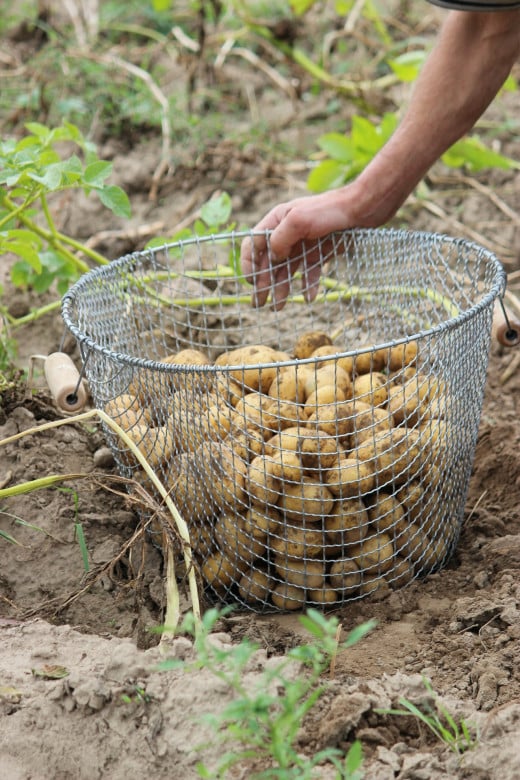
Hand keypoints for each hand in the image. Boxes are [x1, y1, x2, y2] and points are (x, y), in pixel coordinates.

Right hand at [240, 189, 359, 309]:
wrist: (362, 209)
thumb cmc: (330, 209)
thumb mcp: (299, 221)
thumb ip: (280, 239)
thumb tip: (272, 257)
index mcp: (276, 221)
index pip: (254, 244)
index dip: (249, 263)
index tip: (251, 282)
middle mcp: (287, 233)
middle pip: (269, 262)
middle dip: (263, 283)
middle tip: (258, 304)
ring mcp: (303, 244)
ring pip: (287, 270)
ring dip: (281, 288)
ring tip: (278, 308)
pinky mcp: (319, 253)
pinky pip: (309, 272)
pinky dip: (308, 285)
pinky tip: (309, 298)